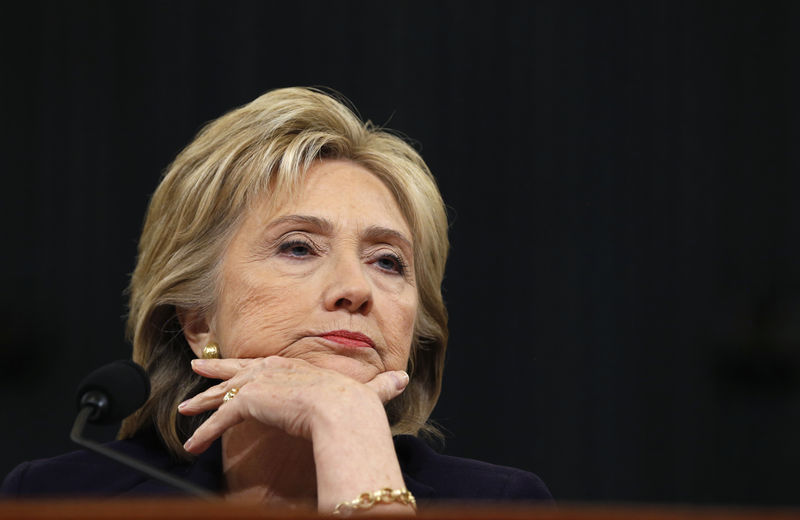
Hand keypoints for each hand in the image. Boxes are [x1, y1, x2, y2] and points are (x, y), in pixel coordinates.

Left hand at [177, 356, 408, 453]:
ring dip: (202, 403)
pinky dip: (205, 432)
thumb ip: (383, 387)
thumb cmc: (357, 404)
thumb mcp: (370, 393)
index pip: (268, 365)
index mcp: (298, 369)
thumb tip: (404, 379)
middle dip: (216, 369)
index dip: (252, 365)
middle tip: (197, 365)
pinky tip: (193, 445)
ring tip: (184, 410)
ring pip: (223, 393)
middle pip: (239, 370)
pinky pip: (220, 419)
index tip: (240, 364)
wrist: (344, 411)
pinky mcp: (250, 401)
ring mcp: (260, 385)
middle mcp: (276, 371)